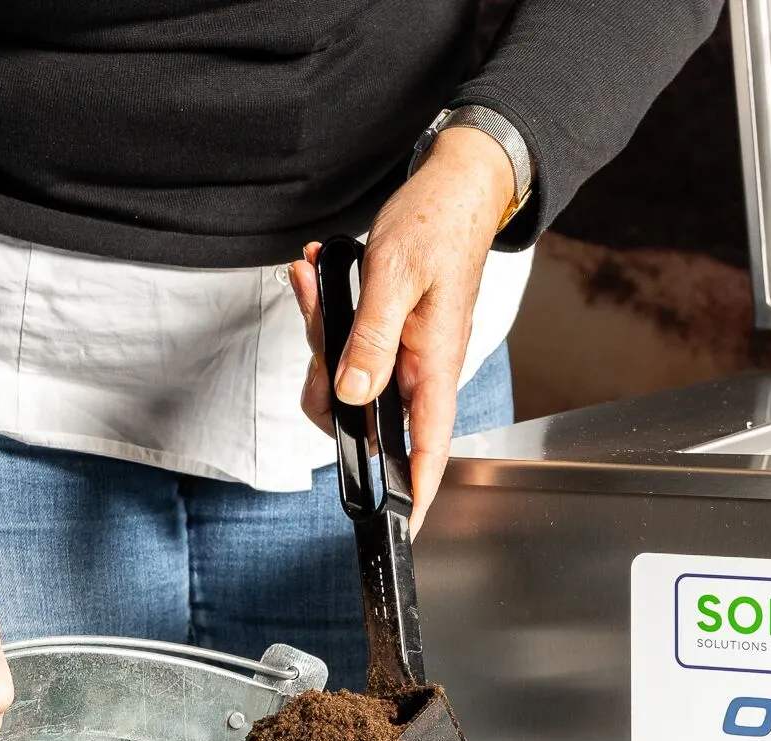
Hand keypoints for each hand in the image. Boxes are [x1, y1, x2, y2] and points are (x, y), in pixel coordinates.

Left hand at [289, 125, 515, 531]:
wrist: (456, 184)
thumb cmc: (437, 223)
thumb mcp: (393, 277)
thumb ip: (370, 339)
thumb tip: (352, 395)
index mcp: (434, 364)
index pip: (429, 449)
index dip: (417, 494)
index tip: (402, 527)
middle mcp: (421, 367)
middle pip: (365, 411)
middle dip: (326, 375)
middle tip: (316, 319)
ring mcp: (404, 352)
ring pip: (347, 374)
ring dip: (320, 331)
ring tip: (315, 279)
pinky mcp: (389, 332)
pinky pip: (348, 343)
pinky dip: (325, 313)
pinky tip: (318, 275)